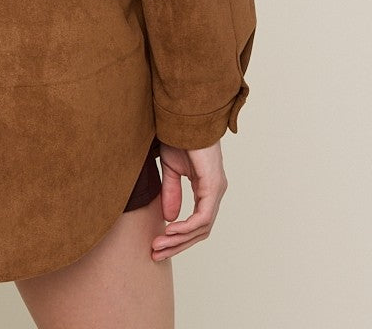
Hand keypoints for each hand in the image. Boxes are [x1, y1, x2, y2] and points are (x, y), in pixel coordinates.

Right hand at [151, 139, 227, 260]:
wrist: (183, 117)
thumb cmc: (179, 137)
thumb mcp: (172, 170)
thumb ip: (172, 192)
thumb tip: (169, 218)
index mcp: (207, 188)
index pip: (197, 223)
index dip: (178, 237)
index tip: (158, 244)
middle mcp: (215, 192)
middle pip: (200, 231)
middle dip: (177, 245)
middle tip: (156, 254)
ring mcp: (216, 190)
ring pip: (202, 228)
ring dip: (179, 239)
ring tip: (158, 245)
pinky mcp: (213, 186)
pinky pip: (202, 217)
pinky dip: (186, 227)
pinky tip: (170, 229)